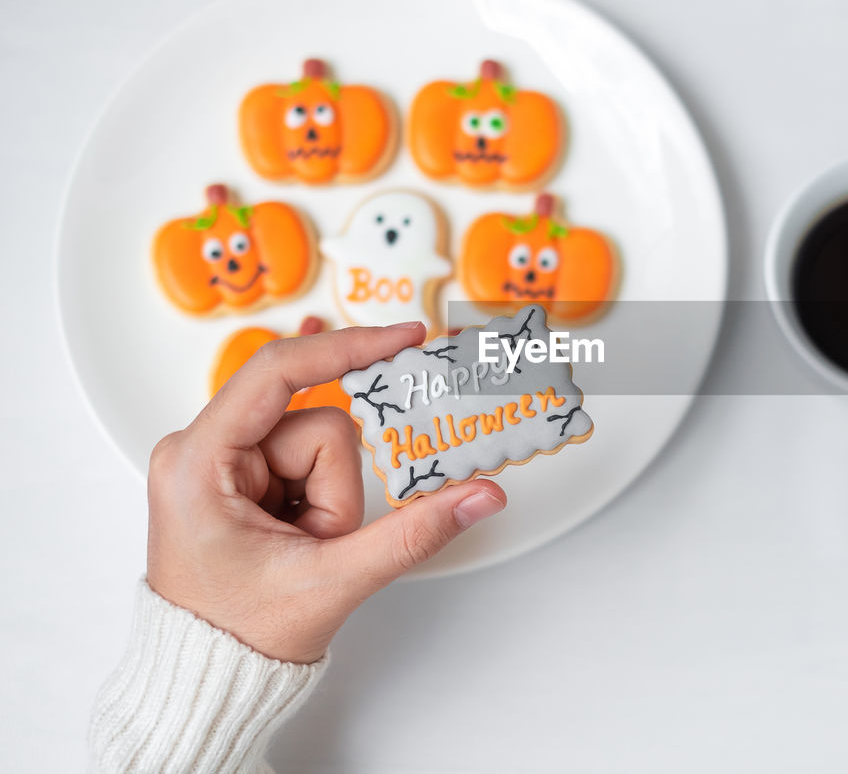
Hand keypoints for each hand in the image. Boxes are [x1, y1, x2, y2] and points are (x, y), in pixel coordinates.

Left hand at [146, 322, 506, 662]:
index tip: (405, 336)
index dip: (347, 348)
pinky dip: (321, 499)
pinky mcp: (241, 473)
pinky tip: (299, 534)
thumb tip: (483, 495)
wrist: (208, 677)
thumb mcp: (333, 581)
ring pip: (320, 444)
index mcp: (199, 461)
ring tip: (303, 548)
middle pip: (316, 424)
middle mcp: (201, 448)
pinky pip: (309, 460)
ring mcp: (221, 460)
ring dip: (329, 501)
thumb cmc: (239, 635)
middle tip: (314, 542)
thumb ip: (414, 534)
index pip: (277, 372)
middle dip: (335, 490)